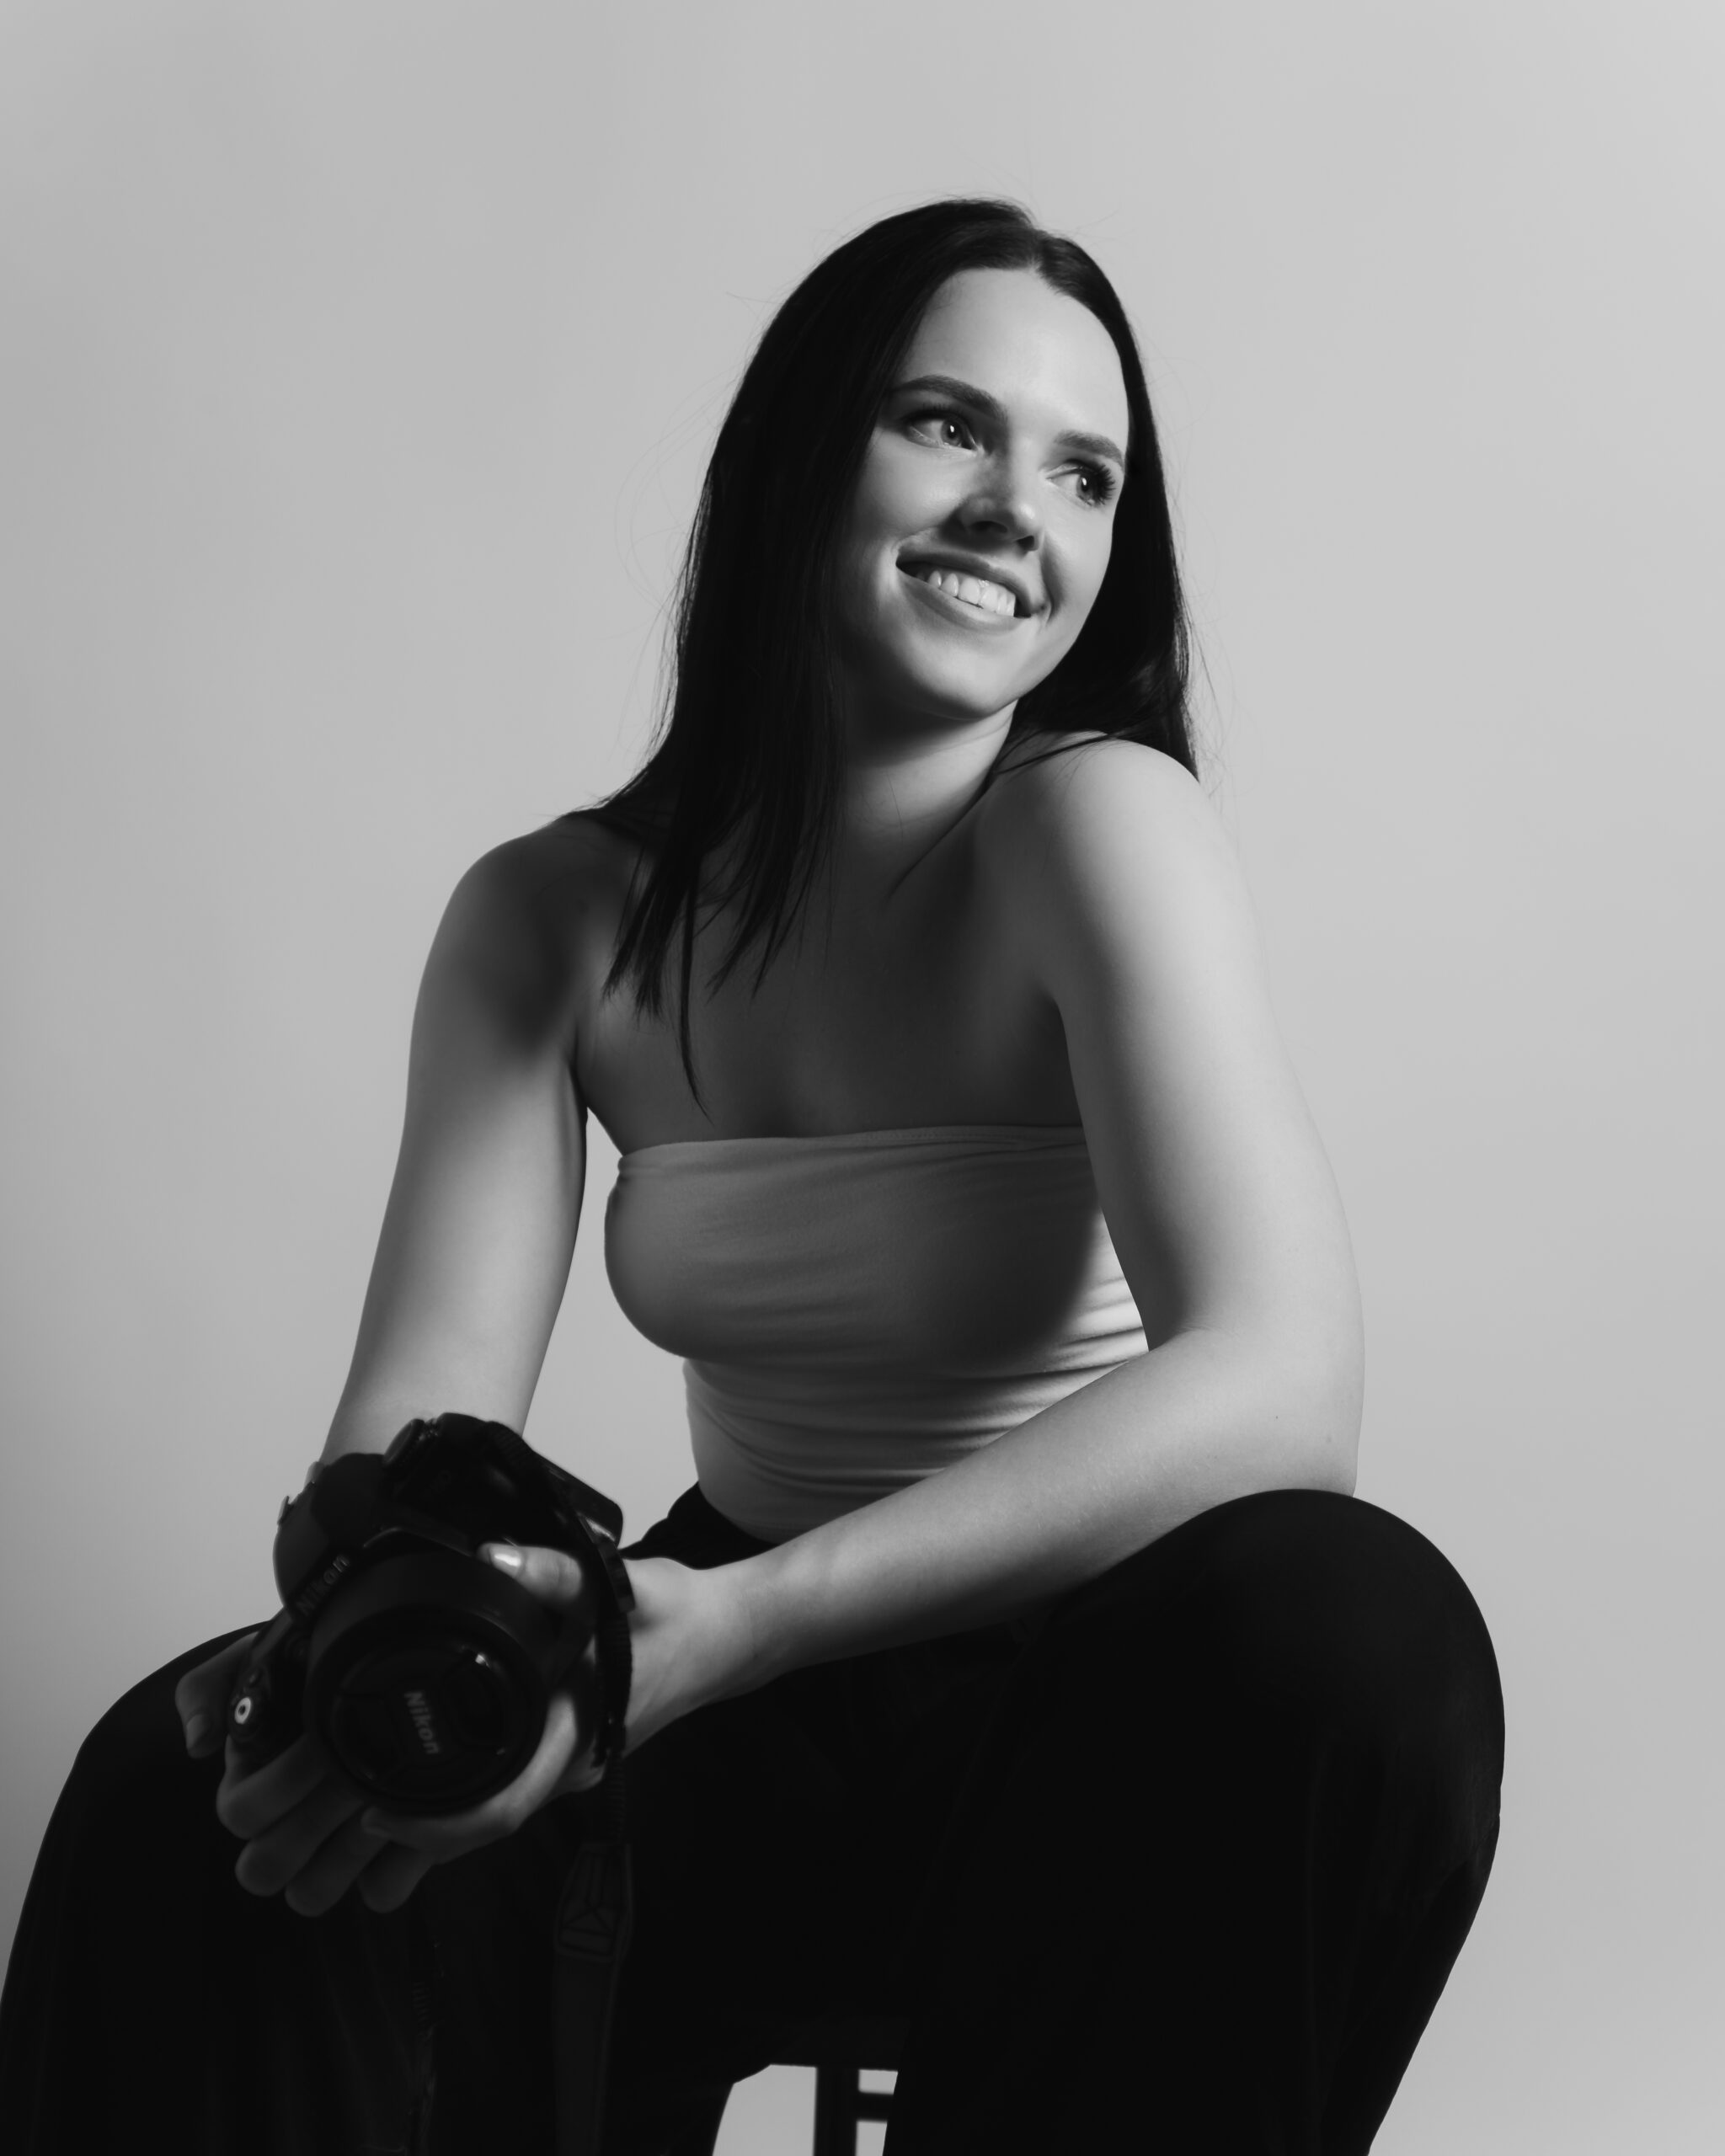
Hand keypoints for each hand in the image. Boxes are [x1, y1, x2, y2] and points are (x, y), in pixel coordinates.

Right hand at [175, 1631, 429, 1915]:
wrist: (389, 1660)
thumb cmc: (311, 1666)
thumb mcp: (255, 1658)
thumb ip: (207, 1689)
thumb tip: (197, 1745)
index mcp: (250, 1787)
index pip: (240, 1814)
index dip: (279, 1782)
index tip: (319, 1737)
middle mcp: (284, 1829)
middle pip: (264, 1866)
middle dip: (310, 1817)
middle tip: (353, 1768)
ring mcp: (331, 1854)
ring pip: (312, 1893)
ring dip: (347, 1849)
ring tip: (384, 1791)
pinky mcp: (383, 1864)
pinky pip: (380, 1893)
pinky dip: (397, 1868)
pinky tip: (416, 1817)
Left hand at [362, 1546, 756, 1876]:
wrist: (728, 1636)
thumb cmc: (678, 1617)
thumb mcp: (617, 1587)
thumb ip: (554, 1573)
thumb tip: (491, 1558)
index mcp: (576, 1736)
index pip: (501, 1808)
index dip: (436, 1826)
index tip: (377, 1812)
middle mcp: (572, 1765)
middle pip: (487, 1818)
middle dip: (419, 1823)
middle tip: (351, 1794)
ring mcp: (574, 1764)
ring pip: (499, 1804)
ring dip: (443, 1806)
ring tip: (375, 1778)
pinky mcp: (573, 1751)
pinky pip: (513, 1782)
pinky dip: (471, 1783)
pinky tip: (433, 1760)